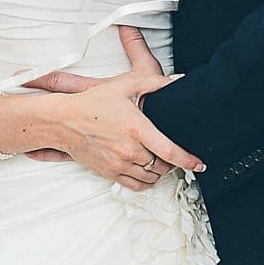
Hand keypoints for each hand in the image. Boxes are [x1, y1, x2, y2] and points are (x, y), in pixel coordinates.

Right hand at [23, 26, 203, 189]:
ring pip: (150, 177)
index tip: (200, 165)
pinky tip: (147, 170)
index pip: (170, 151)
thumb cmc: (93, 103)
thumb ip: (155, 83)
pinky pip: (135, 185)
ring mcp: (118, 164)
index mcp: (137, 129)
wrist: (63, 121)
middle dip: (173, 162)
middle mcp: (129, 150)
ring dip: (160, 171)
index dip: (188, 160)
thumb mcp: (126, 86)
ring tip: (161, 160)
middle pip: (163, 166)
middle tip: (175, 153)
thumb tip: (178, 80)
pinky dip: (145, 181)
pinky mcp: (109, 172)